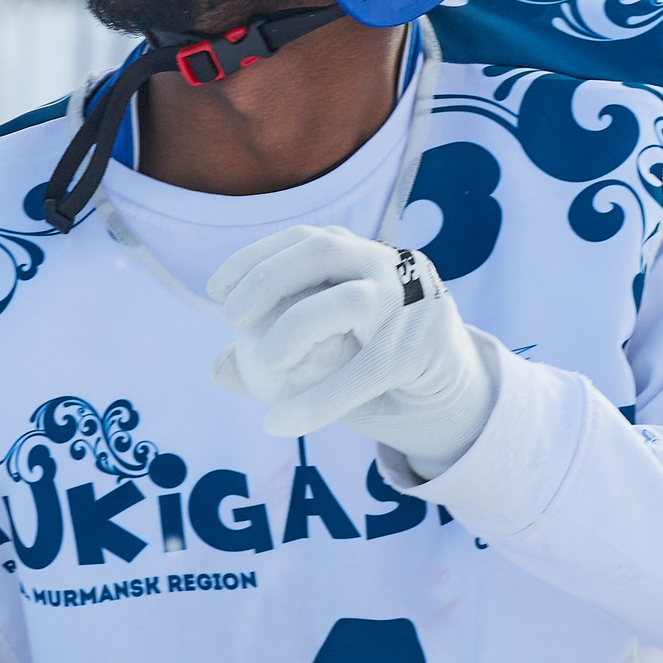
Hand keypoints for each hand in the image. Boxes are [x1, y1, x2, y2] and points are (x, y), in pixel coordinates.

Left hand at [207, 225, 498, 478]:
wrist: (446, 390)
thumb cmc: (374, 360)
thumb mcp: (326, 350)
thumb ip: (275, 354)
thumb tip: (216, 367)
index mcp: (361, 254)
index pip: (303, 239)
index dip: (254, 257)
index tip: (216, 290)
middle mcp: (387, 263)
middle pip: (320, 251)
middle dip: (266, 277)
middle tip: (231, 318)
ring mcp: (408, 301)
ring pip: (344, 301)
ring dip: (294, 327)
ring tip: (267, 361)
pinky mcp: (418, 347)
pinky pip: (360, 374)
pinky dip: (317, 401)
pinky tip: (280, 423)